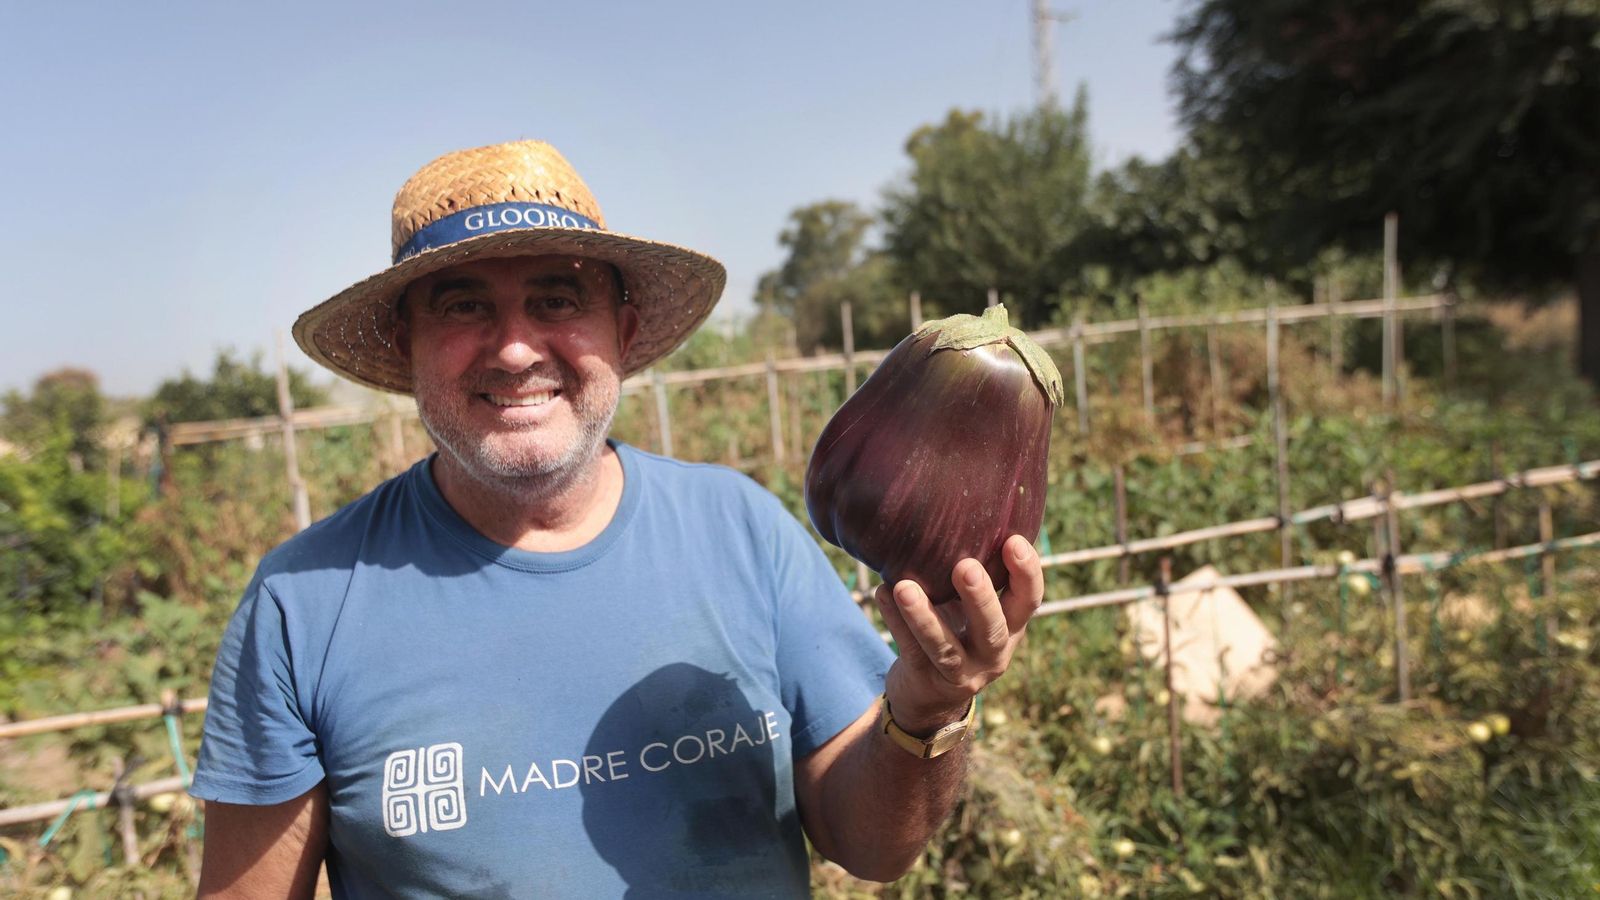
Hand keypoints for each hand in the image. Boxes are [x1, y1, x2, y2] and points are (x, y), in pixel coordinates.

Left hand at [873, 535, 1043, 734]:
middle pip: (993, 628)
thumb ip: (978, 570)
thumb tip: (965, 500)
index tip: (1014, 540)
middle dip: (980, 598)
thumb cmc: (957, 628)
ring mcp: (962, 672)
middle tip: (965, 567)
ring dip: (924, 618)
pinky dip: (895, 623)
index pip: (1029, 600)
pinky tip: (881, 594)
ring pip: (944, 647)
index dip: (1027, 573)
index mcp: (1011, 626)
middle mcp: (993, 652)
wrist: (931, 695)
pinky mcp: (927, 681)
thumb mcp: (975, 606)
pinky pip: (910, 652)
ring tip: (903, 588)